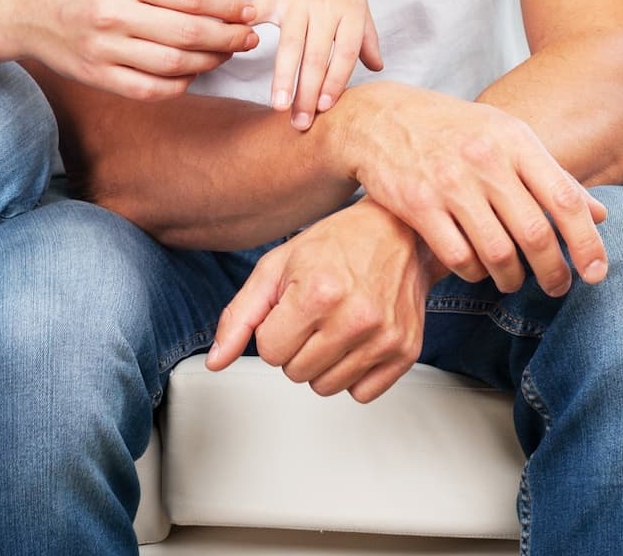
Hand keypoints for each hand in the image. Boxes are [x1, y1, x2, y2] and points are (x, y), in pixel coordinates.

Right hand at [0, 0, 258, 101]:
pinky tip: (192, 72)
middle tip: (250, 36)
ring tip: (226, 52)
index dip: (228, 6)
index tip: (250, 10)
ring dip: (210, 62)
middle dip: (228, 36)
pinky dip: (179, 85)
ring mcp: (102, 50)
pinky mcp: (96, 77)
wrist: (21, 9)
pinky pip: (149, 90)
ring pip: (173, 65)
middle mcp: (111, 15)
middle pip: (187, 33)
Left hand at [206, 200, 434, 403]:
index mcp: (317, 293)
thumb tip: (216, 361)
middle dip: (296, 345)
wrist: (398, 231)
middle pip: (295, 373)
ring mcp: (384, 338)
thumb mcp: (276, 267)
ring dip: (322, 361)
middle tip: (314, 314)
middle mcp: (354, 318)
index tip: (291, 307)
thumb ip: (241, 316)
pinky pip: (360, 393)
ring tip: (335, 324)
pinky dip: (353, 372)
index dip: (274, 329)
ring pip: (325, 387)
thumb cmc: (337, 244)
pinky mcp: (405, 352)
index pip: (269, 351)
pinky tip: (357, 339)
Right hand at [253, 0, 383, 129]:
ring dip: (284, 77)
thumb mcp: (356, 0)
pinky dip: (247, 30)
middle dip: (308, 93)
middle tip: (299, 123)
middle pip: (319, 56)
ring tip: (278, 105)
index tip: (324, 108)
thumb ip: (365, 35)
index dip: (336, 82)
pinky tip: (242, 50)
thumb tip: (377, 66)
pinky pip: (258, 13)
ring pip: (291, 44)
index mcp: (351, 13)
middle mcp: (327, 8)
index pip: (346, 54)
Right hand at [334, 83, 610, 296]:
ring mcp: (449, 182)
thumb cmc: (452, 129)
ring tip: (514, 281)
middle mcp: (484, 160)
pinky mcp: (417, 204)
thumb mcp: (505, 136)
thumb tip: (600, 214)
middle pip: (535, 234)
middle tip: (557, 287)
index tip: (596, 273)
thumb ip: (552, 175)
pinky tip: (476, 269)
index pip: (565, 199)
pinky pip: (459, 257)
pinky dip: (473, 273)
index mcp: (514, 141)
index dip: (587, 243)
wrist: (380, 118)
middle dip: (553, 272)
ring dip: (513, 279)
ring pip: (498, 253)